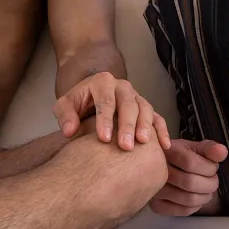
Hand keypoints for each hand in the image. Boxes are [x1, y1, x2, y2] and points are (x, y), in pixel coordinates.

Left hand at [54, 71, 170, 151]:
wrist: (90, 98)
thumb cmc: (78, 104)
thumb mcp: (65, 105)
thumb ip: (65, 115)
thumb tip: (70, 131)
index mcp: (102, 82)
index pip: (106, 100)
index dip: (105, 118)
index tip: (104, 138)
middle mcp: (122, 87)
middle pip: (128, 104)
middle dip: (127, 125)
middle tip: (125, 146)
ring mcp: (136, 97)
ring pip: (145, 108)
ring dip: (145, 126)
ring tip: (143, 143)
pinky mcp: (146, 108)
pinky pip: (157, 117)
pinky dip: (162, 130)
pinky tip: (163, 146)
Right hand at [152, 138, 226, 215]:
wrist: (164, 168)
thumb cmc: (182, 157)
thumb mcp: (195, 148)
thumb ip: (210, 148)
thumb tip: (221, 152)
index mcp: (168, 151)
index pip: (190, 162)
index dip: (208, 168)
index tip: (212, 168)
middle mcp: (157, 171)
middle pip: (190, 183)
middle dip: (210, 184)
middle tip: (212, 181)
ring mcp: (156, 190)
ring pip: (188, 199)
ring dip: (205, 196)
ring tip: (206, 190)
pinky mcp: (157, 205)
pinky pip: (183, 211)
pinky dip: (196, 206)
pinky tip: (196, 197)